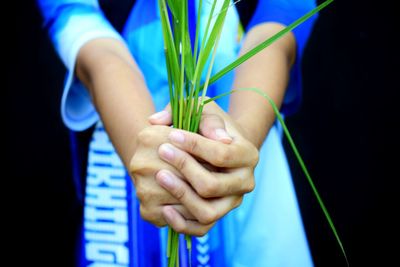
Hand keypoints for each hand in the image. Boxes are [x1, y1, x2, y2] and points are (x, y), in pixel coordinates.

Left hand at [129, 102, 235, 228]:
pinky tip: (163, 208)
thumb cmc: (209, 127)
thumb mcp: (204, 110)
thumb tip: (160, 122)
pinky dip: (181, 223)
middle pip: (213, 185)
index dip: (194, 145)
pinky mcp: (219, 216)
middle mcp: (245, 182)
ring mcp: (232, 202)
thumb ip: (188, 111)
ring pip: (207, 212)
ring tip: (159, 176)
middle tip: (161, 150)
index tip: (171, 135)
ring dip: (180, 195)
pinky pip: (201, 229)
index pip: (222, 154)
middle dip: (184, 168)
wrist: (220, 148)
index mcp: (248, 154)